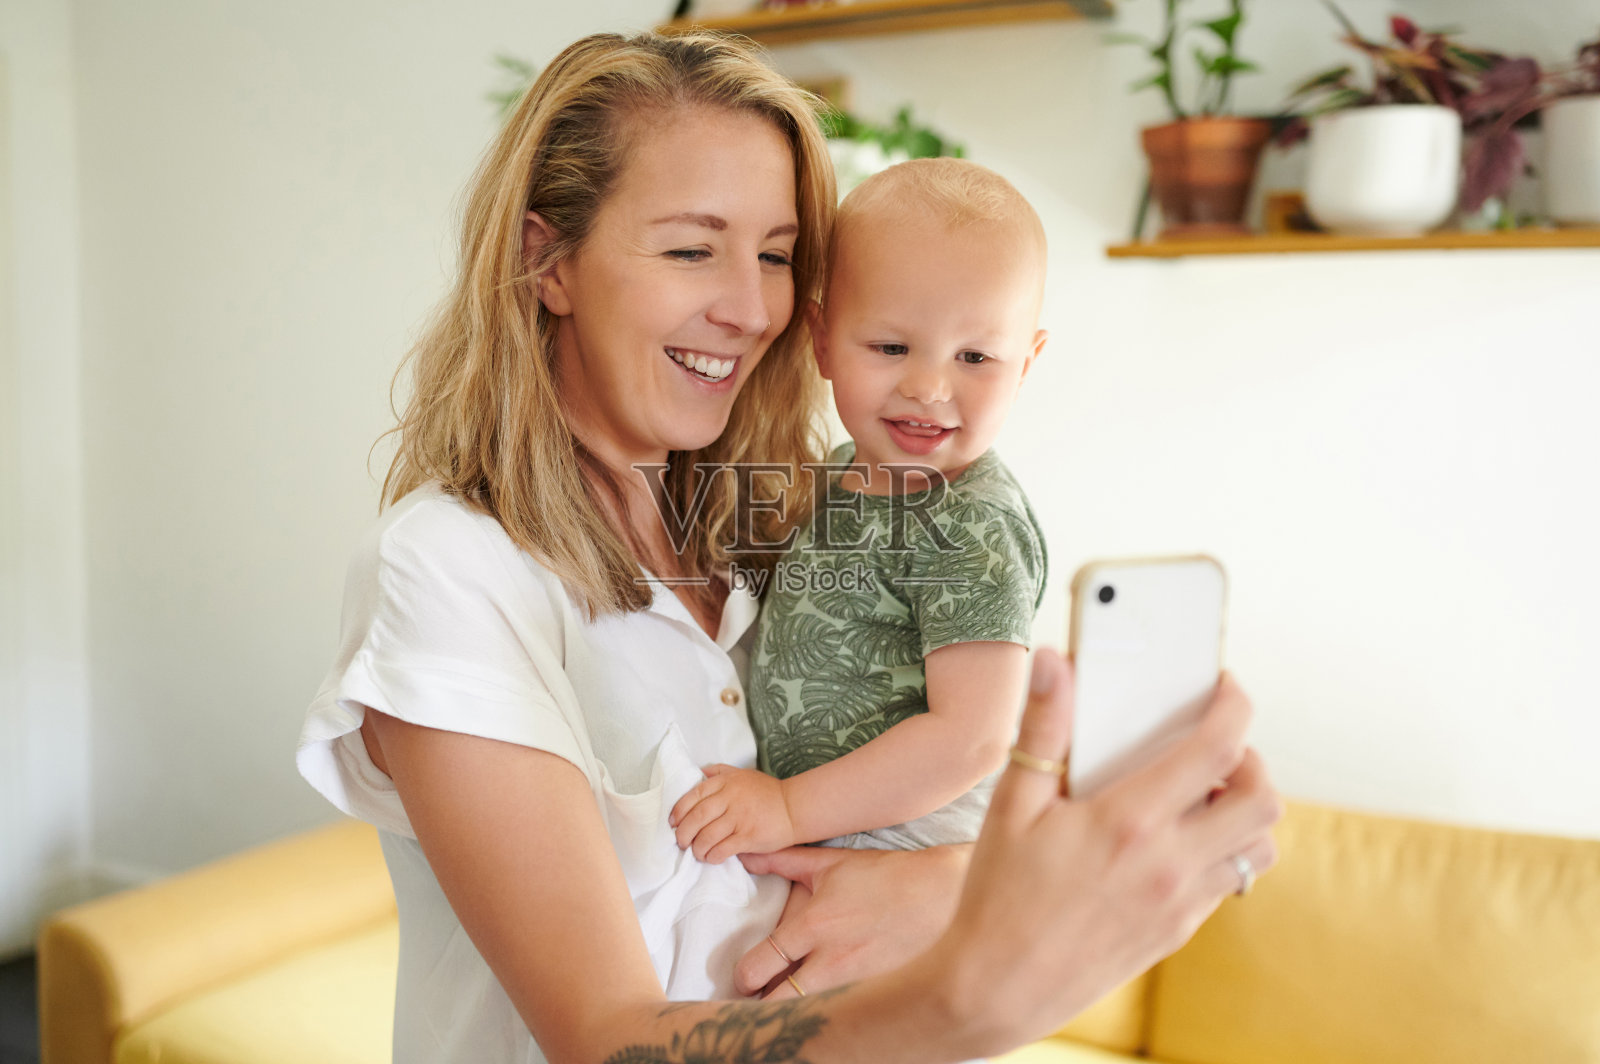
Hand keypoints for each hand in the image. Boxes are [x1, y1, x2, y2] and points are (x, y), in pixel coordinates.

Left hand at [669, 765, 796, 862]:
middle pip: (696, 818)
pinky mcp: (748, 837)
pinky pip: (722, 849)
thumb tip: (697, 773)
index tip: (673, 822)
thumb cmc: (767, 792)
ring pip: (706, 836)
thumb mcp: (742, 774)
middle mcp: (730, 798)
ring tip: (697, 852)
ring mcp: (739, 818)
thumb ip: (719, 772)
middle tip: (681, 842)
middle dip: (683, 833)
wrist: (794, 808)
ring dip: (697, 848)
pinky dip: (712, 856)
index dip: (679, 811)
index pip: (693, 796)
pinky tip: (712, 857)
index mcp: (726, 782)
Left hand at [733, 843, 969, 998]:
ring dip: (791, 1010)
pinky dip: (826, 1011)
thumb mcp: (830, 863)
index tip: (745, 978)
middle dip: (760, 1003)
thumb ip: (782, 861)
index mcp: (813, 926)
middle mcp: (831, 960)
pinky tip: (823, 1004)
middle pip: (776, 1003)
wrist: (940, 894)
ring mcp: (855, 982)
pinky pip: (839, 1011)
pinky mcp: (875, 993)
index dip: (744, 977)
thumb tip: (745, 855)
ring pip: (806, 1014)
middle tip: (758, 997)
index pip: (759, 966)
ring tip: (785, 1002)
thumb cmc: (884, 876)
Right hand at [927, 650, 1282, 1057]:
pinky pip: (1228, 882)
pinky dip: (1222, 851)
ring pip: (1258, 848)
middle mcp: (1169, 863)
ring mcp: (1180, 903)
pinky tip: (1176, 841)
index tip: (1226, 688)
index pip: (1217, 750)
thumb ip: (1043, 726)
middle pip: (1262, 799)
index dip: (1235, 707)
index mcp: (1130, 821)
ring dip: (1245, 812)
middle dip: (1253, 761)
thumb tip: (1054, 660)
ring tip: (1203, 796)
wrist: (998, 987)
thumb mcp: (1012, 803)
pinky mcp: (1178, 932)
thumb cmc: (998, 894)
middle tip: (1216, 748)